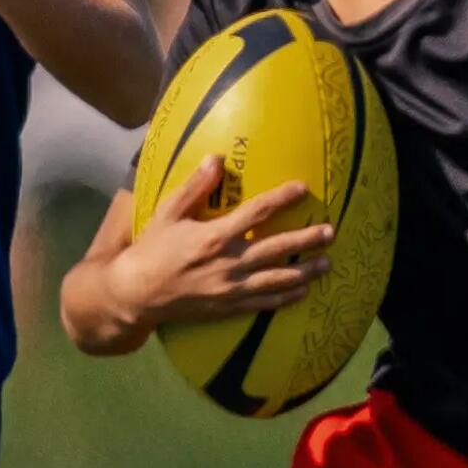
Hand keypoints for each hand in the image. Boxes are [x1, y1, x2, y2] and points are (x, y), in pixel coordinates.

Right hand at [104, 157, 336, 335]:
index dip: (282, 198)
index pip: (257, 213)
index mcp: (215, 236)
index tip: (303, 188)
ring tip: (327, 263)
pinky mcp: (229, 308)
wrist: (137, 294)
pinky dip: (286, 298)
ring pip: (277, 279)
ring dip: (305, 271)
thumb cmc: (151, 250)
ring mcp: (231, 289)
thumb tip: (216, 159)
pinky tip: (303, 291)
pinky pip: (264, 303)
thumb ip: (194, 187)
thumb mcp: (167, 213)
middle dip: (306, 239)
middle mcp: (228, 263)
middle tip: (331, 231)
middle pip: (277, 248)